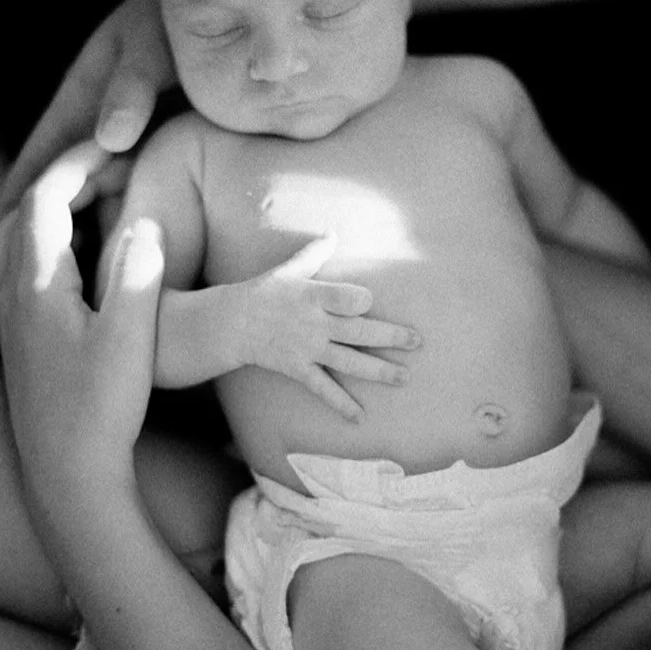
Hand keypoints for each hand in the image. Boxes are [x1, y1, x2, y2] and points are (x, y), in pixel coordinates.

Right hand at [0, 0, 173, 263]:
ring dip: (81, 238)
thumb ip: (133, 87)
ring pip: (98, 199)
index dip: (12, 203)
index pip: (39, 160)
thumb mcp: (150, 45)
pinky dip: (124, 226)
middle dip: (35, 232)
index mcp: (83, 101)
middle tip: (12, 285)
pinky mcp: (164, 152)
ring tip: (64, 289)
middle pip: (60, 189)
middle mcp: (102, 126)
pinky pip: (138, 195)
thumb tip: (109, 139)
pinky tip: (125, 264)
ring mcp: (132, 141)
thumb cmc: (176, 18)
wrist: (227, 10)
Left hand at [0, 150, 164, 498]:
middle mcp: (13, 293)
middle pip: (23, 210)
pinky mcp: (21, 337)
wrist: (64, 475)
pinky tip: (82, 256)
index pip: (43, 198)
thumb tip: (143, 223)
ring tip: (97, 202)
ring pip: (15, 237)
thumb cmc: (99, 410)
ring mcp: (12, 316)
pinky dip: (47, 239)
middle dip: (66, 178)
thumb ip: (136, 274)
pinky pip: (21, 264)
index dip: (78, 163)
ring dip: (52, 208)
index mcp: (36, 284)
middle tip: (114, 168)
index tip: (117, 147)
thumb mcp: (130, 340)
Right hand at [234, 235, 421, 420]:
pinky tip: (360, 417)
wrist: (233, 323)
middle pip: (360, 332)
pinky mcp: (298, 369)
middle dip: (391, 337)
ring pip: (350, 362)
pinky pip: (323, 388)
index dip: (361, 301)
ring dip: (378, 372)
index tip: (371, 303)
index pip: (347, 298)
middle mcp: (315, 323)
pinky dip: (340, 404)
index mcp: (314, 295)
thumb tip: (333, 232)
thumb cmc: (265, 291)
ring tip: (403, 377)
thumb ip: (314, 252)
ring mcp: (308, 349)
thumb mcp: (289, 268)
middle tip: (417, 342)